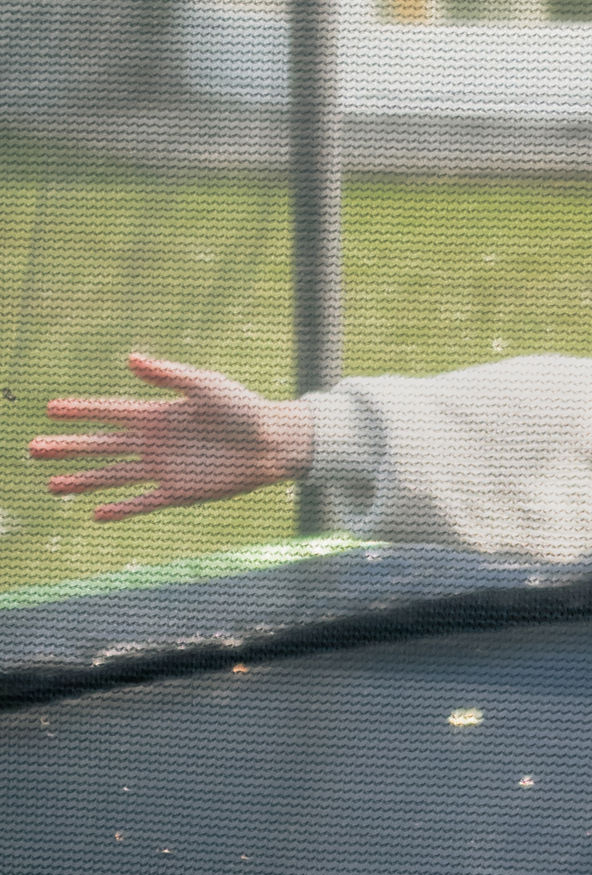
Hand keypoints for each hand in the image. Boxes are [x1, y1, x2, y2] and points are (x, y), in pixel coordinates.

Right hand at [28, 350, 312, 520]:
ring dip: (83, 481)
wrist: (276, 441)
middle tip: (31, 448)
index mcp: (159, 414)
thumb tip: (131, 359)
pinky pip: (143, 502)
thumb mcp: (206, 386)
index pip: (110, 412)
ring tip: (51, 484)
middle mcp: (155, 442)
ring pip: (113, 477)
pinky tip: (95, 514)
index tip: (49, 408)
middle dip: (68, 447)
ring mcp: (165, 468)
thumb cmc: (244, 408)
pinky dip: (121, 509)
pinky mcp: (180, 491)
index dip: (81, 410)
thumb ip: (169, 375)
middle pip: (102, 446)